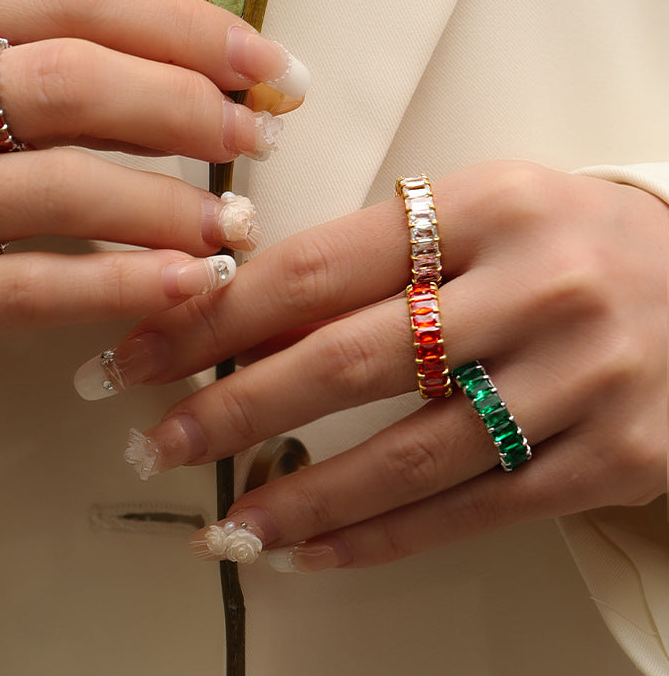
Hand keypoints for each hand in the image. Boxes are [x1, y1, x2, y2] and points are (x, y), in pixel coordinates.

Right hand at [0, 0, 306, 446]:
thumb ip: (34, 68)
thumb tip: (191, 70)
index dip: (182, 23)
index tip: (262, 60)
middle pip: (72, 80)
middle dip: (189, 106)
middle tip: (259, 136)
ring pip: (62, 186)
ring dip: (173, 204)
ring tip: (236, 222)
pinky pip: (32, 285)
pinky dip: (125, 284)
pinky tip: (190, 284)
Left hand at [92, 161, 667, 568]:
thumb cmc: (560, 242)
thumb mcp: (475, 213)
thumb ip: (373, 256)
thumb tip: (243, 317)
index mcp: (486, 204)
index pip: (318, 265)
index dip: (215, 315)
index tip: (139, 352)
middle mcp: (536, 286)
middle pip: (351, 360)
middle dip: (233, 407)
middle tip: (157, 442)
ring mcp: (582, 377)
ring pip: (409, 455)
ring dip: (299, 495)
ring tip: (223, 524)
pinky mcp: (616, 457)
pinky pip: (474, 510)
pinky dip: (379, 537)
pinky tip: (309, 551)